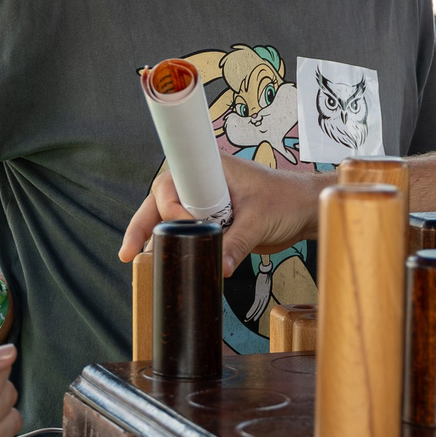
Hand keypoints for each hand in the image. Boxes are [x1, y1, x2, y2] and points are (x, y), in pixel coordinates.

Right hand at [119, 149, 324, 275]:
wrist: (305, 209)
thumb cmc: (287, 200)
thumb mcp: (259, 221)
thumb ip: (237, 243)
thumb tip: (219, 266)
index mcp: (210, 170)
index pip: (172, 182)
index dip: (167, 205)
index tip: (172, 225)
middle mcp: (202, 183)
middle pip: (161, 201)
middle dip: (144, 225)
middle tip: (130, 252)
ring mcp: (206, 202)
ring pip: (170, 218)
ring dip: (156, 238)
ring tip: (138, 261)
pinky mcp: (212, 221)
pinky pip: (187, 232)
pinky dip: (176, 246)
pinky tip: (164, 263)